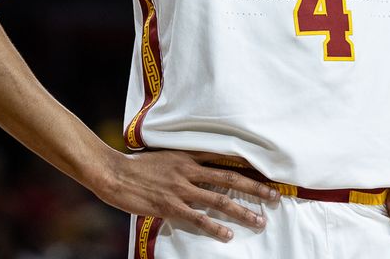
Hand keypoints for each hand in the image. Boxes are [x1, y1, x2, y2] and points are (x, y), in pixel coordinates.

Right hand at [98, 150, 279, 240]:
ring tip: (259, 221)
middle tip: (275, 197)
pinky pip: (198, 218)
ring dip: (242, 211)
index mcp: (188, 156)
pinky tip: (228, 235)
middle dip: (255, 188)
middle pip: (230, 179)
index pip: (225, 159)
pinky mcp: (171, 206)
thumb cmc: (137, 166)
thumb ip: (185, 161)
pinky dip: (215, 227)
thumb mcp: (165, 155)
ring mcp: (181, 189)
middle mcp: (189, 170)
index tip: (267, 173)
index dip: (247, 166)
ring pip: (219, 200)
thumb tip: (202, 168)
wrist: (114, 173)